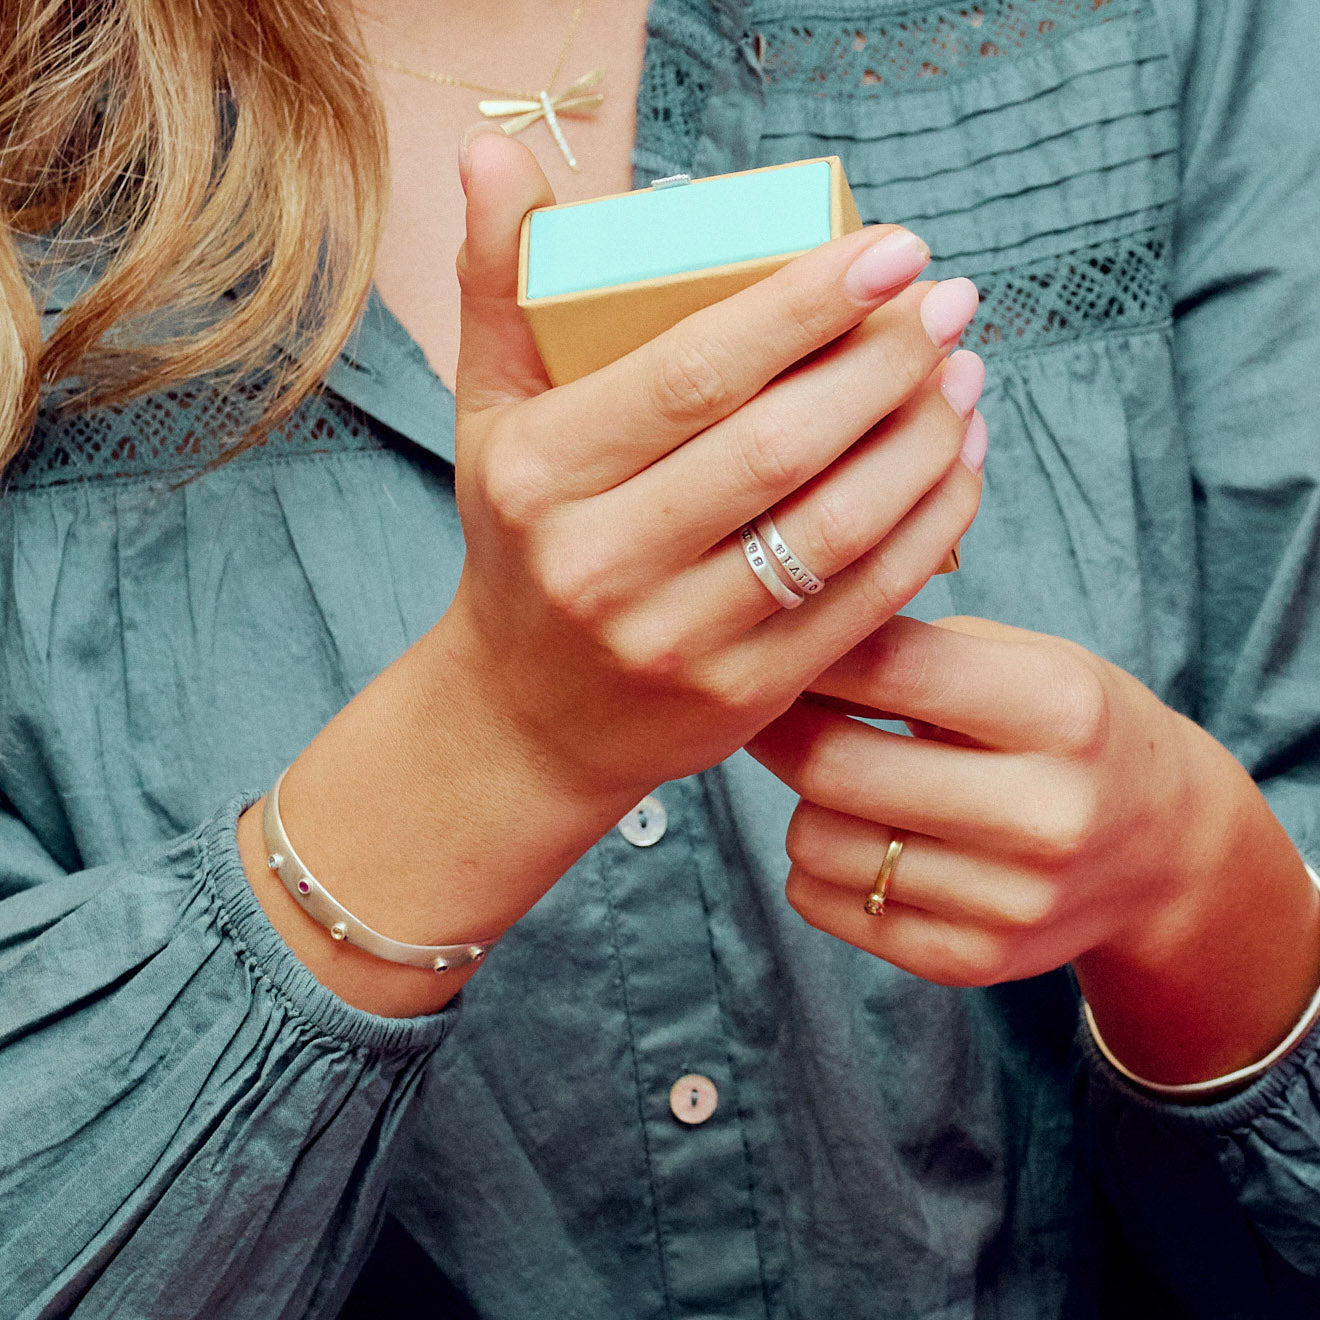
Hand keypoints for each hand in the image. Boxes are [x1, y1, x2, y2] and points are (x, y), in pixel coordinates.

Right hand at [441, 130, 986, 804]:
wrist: (531, 713)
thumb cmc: (523, 542)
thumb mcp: (492, 417)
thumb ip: (498, 284)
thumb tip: (494, 152)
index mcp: (541, 474)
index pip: (693, 374)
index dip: (806, 305)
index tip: (895, 249)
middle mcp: (600, 564)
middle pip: (779, 447)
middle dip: (885, 362)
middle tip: (948, 302)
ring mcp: (675, 639)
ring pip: (834, 527)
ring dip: (920, 441)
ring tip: (962, 373)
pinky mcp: (741, 695)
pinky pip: (860, 601)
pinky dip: (926, 526)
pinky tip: (955, 462)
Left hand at [746, 614, 1319, 1082]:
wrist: (1163, 850)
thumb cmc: (1072, 730)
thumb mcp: (1029, 659)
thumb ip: (918, 644)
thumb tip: (791, 638)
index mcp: (1060, 711)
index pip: (885, 668)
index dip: (811, 648)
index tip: (776, 638)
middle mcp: (1044, 814)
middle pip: (832, 765)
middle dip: (778, 725)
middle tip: (768, 705)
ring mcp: (1010, 902)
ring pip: (813, 839)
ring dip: (802, 797)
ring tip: (834, 773)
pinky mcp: (972, 961)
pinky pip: (820, 902)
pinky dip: (815, 861)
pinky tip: (857, 833)